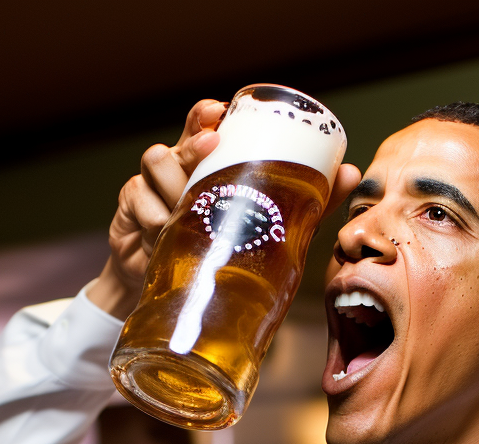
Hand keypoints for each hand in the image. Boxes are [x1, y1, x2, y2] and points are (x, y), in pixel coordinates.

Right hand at [87, 99, 360, 319]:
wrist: (173, 296)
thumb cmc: (220, 251)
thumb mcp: (266, 227)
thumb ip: (307, 203)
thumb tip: (349, 174)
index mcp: (207, 166)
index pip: (202, 127)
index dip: (205, 115)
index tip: (218, 112)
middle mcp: (177, 170)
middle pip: (180, 142)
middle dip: (193, 141)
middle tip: (211, 143)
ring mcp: (148, 188)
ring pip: (155, 164)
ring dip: (172, 183)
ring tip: (186, 207)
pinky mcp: (129, 212)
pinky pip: (138, 204)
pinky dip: (153, 217)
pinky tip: (163, 231)